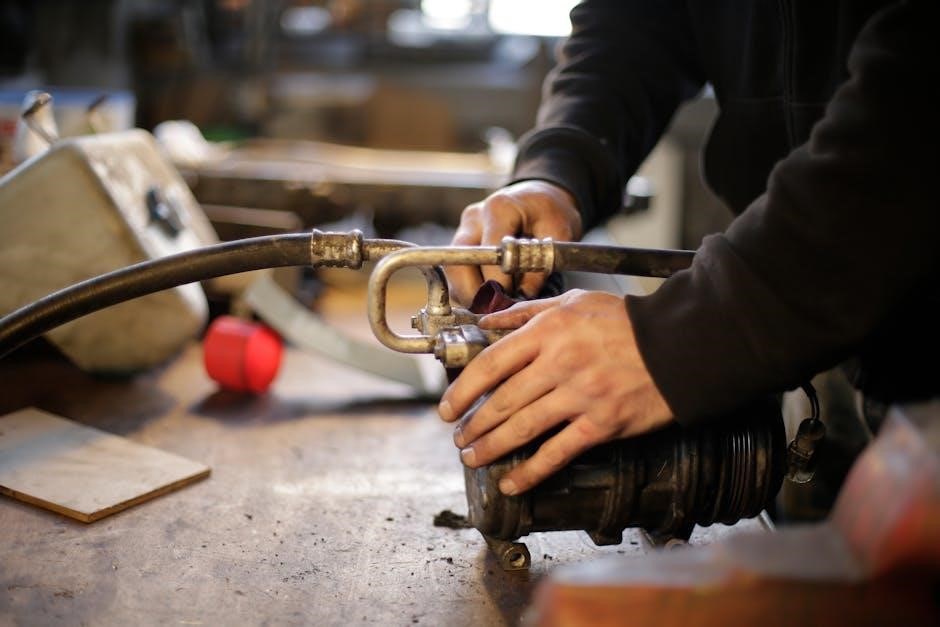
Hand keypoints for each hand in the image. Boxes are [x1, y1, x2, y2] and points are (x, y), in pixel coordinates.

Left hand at [437, 290, 672, 494]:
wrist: (679, 345)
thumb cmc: (626, 322)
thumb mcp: (574, 302)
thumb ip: (527, 312)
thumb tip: (487, 321)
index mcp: (549, 332)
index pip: (492, 363)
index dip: (464, 390)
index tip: (448, 407)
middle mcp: (560, 364)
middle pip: (503, 401)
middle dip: (474, 424)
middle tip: (459, 438)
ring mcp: (580, 396)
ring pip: (523, 427)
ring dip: (492, 447)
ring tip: (473, 458)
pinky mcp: (601, 424)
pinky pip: (558, 452)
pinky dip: (531, 471)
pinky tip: (512, 482)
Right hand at [445, 180, 581, 304]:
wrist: (538, 197)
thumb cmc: (549, 211)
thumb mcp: (558, 232)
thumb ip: (541, 263)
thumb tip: (523, 294)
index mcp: (499, 209)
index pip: (488, 254)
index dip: (498, 283)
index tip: (512, 299)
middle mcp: (474, 219)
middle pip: (457, 264)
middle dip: (475, 294)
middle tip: (497, 310)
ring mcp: (463, 230)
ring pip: (452, 273)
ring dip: (470, 295)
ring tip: (495, 306)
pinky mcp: (461, 244)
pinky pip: (457, 274)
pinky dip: (470, 290)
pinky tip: (490, 297)